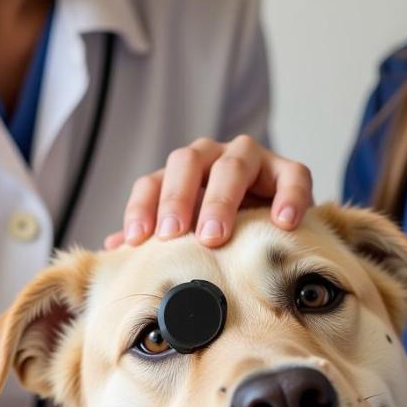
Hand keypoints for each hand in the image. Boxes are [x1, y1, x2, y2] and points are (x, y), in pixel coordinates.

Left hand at [104, 136, 313, 249]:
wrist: (270, 226)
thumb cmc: (218, 232)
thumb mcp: (184, 235)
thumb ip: (152, 239)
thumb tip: (114, 248)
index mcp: (180, 175)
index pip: (152, 182)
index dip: (141, 208)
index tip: (137, 240)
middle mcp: (212, 158)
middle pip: (188, 163)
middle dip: (178, 199)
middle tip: (174, 235)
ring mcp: (251, 160)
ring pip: (234, 165)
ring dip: (221, 201)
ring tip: (215, 236)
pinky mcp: (288, 172)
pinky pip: (293, 176)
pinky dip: (288, 196)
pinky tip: (282, 222)